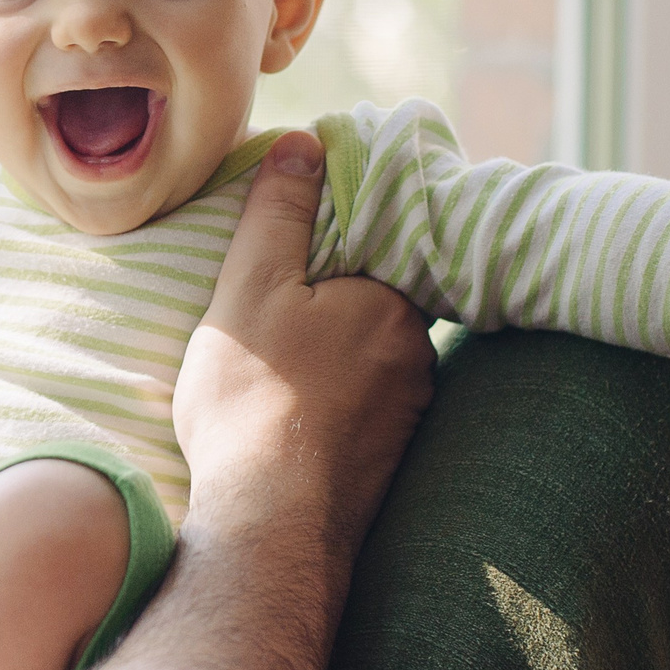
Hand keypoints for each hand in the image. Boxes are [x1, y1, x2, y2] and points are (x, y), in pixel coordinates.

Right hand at [174, 131, 435, 560]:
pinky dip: (329, 407)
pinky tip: (288, 419)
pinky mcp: (389, 462)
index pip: (373, 250)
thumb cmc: (253, 399)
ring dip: (329, 361)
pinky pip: (360, 412)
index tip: (284, 264)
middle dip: (328, 307)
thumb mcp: (251, 289)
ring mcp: (409, 415)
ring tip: (272, 371)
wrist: (272, 526)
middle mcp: (418, 356)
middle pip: (370, 307)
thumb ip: (278, 213)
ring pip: (366, 363)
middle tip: (268, 318)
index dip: (327, 249)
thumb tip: (305, 143)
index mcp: (393, 302)